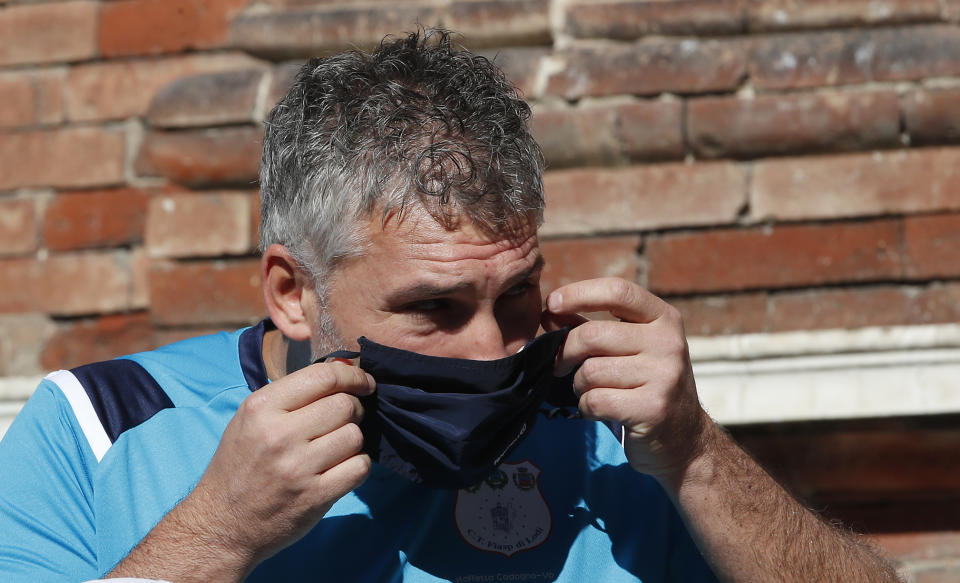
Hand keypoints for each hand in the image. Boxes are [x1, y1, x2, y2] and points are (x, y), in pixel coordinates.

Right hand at [188, 361, 374, 567]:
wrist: (223, 524)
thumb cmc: (240, 465)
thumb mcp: (250, 419)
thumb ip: (291, 395)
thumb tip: (343, 370)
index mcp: (261, 408)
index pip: (323, 376)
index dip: (352, 376)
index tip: (363, 383)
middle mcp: (279, 435)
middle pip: (344, 405)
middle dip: (353, 409)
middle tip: (344, 420)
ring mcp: (298, 467)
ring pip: (355, 435)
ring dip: (353, 439)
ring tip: (336, 446)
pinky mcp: (315, 496)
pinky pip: (359, 467)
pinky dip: (357, 465)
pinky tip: (342, 467)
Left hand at [542, 278, 712, 480]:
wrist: (684, 439)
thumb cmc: (645, 386)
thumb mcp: (629, 348)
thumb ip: (591, 326)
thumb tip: (549, 310)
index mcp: (664, 319)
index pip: (618, 291)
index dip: (578, 293)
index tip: (551, 304)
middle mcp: (668, 343)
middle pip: (593, 335)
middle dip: (566, 351)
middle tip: (561, 364)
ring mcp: (665, 376)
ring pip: (590, 371)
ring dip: (580, 385)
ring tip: (594, 391)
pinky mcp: (653, 409)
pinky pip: (595, 400)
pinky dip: (587, 408)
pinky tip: (601, 410)